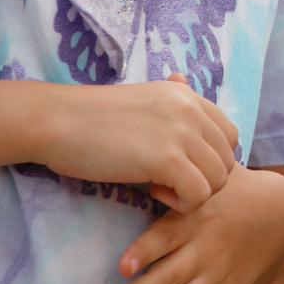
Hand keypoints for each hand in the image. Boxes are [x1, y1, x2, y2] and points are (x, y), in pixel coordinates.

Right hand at [34, 73, 236, 210]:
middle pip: (228, 160)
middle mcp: (191, 109)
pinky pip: (199, 195)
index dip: (208, 160)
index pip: (229, 136)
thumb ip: (169, 99)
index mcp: (188, 95)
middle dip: (203, 180)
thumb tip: (183, 79)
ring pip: (218, 180)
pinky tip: (152, 192)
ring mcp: (181, 133)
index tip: (176, 165)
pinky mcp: (167, 159)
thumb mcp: (141, 97)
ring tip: (158, 187)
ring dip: (192, 193)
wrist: (55, 120)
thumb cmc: (90, 117)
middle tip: (166, 181)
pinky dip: (181, 203)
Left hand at [95, 162, 283, 283]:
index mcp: (196, 219)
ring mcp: (214, 279)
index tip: (124, 265)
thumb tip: (146, 131)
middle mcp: (205, 253)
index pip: (168, 236)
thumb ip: (175, 163)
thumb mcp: (209, 169)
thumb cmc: (230, 186)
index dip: (147, 251)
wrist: (281, 212)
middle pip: (166, 279)